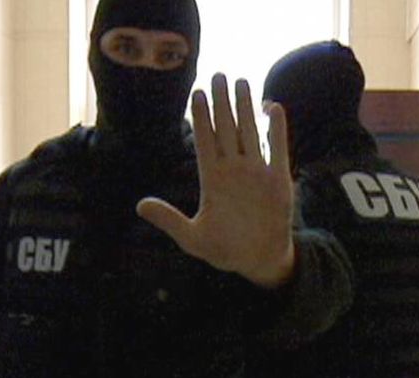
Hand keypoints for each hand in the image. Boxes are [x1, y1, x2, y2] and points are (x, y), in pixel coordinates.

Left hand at [136, 73, 294, 287]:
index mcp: (212, 180)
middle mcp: (233, 170)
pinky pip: (277, 148)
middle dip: (221, 103)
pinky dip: (276, 129)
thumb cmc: (224, 250)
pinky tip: (272, 107)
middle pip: (226, 129)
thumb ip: (169, 220)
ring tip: (242, 82)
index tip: (196, 94)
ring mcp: (256, 172)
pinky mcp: (278, 179)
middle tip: (217, 75)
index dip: (200, 118)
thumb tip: (140, 205)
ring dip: (246, 108)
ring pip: (250, 132)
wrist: (258, 260)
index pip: (204, 141)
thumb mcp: (191, 238)